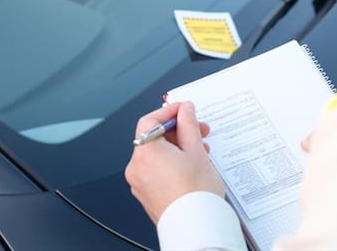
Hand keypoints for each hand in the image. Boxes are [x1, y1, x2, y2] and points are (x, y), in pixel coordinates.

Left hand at [125, 101, 224, 223]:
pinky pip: (156, 170)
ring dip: (177, 148)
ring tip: (200, 152)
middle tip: (199, 131)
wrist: (197, 227)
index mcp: (146, 153)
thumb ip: (189, 124)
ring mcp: (139, 182)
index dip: (168, 111)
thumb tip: (185, 110)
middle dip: (178, 132)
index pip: (150, 120)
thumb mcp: (196, 151)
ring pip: (157, 155)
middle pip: (154, 138)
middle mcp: (137, 167)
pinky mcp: (146, 194)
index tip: (184, 110)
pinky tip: (190, 167)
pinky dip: (171, 163)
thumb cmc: (196, 195)